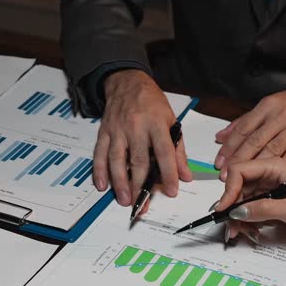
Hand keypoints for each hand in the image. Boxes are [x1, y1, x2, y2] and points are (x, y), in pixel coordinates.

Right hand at [94, 70, 191, 205]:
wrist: (127, 82)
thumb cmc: (152, 103)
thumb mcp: (171, 120)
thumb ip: (178, 149)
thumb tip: (185, 175)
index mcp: (157, 123)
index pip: (164, 151)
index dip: (169, 172)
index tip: (172, 191)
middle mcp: (136, 126)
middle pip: (138, 160)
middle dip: (140, 184)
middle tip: (143, 204)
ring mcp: (117, 129)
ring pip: (117, 159)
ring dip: (120, 182)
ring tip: (124, 200)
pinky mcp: (104, 132)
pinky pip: (100, 153)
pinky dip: (100, 170)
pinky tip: (102, 185)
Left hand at [214, 82, 285, 179]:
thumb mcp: (270, 105)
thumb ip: (244, 122)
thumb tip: (221, 136)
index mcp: (268, 106)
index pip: (243, 129)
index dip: (229, 148)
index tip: (219, 162)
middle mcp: (281, 116)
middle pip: (254, 141)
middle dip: (237, 160)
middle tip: (225, 175)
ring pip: (271, 151)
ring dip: (254, 167)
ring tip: (241, 180)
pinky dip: (277, 170)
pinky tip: (267, 180)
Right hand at [214, 158, 285, 240]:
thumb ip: (264, 209)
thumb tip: (237, 211)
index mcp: (273, 166)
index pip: (239, 171)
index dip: (229, 190)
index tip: (225, 209)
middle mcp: (266, 174)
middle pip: (236, 187)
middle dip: (231, 209)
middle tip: (231, 227)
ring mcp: (265, 187)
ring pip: (239, 201)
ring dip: (237, 219)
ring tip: (244, 233)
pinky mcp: (266, 199)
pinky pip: (248, 209)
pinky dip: (245, 222)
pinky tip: (252, 231)